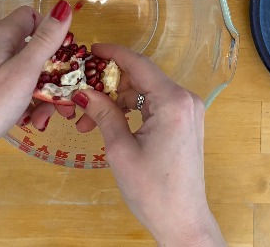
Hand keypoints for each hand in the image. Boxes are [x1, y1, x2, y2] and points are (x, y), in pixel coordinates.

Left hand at [0, 1, 72, 166]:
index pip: (33, 16)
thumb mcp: (24, 71)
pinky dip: (25, 100)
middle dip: (50, 71)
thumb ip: (46, 39)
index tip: (64, 59)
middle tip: (62, 99)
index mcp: (1, 34)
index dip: (52, 33)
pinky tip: (29, 120)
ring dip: (40, 91)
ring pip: (25, 70)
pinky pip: (13, 86)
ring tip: (43, 117)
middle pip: (31, 46)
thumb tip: (64, 6)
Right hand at [70, 45, 224, 245]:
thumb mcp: (120, 150)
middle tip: (81, 94)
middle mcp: (186, 99)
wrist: (183, 221)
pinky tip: (109, 123)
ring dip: (117, 100)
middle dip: (109, 84)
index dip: (113, 53)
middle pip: (142, 77)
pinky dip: (132, 110)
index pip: (139, 64)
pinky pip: (155, 104)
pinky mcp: (186, 122)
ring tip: (88, 121)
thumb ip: (103, 113)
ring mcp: (189, 111)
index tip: (90, 49)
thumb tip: (83, 91)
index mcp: (173, 102)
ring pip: (146, 91)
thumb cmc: (153, 191)